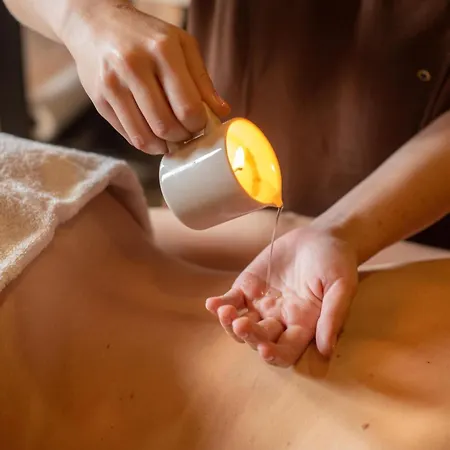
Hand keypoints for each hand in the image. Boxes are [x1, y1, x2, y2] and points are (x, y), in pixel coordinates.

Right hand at [63, 2, 229, 153]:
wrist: (94, 23)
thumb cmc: (145, 36)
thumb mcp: (181, 44)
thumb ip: (202, 79)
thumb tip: (220, 112)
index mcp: (162, 50)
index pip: (188, 107)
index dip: (199, 124)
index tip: (200, 124)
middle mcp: (134, 66)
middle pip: (167, 126)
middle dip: (182, 137)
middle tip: (186, 132)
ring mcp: (113, 84)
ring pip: (146, 137)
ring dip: (165, 146)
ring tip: (172, 138)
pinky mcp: (100, 100)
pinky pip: (129, 136)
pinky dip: (147, 143)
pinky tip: (154, 135)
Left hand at [206, 226, 358, 366]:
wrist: (321, 236)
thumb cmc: (336, 262)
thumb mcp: (341, 287)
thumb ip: (332, 316)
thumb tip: (325, 350)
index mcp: (303, 325)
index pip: (286, 351)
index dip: (275, 355)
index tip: (265, 349)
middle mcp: (280, 319)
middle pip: (260, 338)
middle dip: (250, 336)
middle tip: (242, 325)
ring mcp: (261, 304)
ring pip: (241, 324)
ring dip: (230, 324)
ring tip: (224, 312)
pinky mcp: (248, 287)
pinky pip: (231, 300)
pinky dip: (221, 304)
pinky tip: (212, 303)